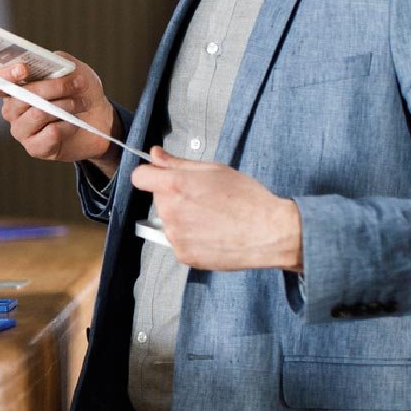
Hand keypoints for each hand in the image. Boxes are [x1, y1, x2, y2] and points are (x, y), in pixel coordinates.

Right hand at [0, 55, 117, 164]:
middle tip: (78, 83)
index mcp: (13, 89)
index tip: (24, 69)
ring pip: (37, 114)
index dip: (3, 76)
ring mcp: (21, 130)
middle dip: (53, 87)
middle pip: (20, 97)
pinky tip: (74, 124)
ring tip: (80, 103)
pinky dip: (68, 125)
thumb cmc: (81, 92)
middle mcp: (12, 111)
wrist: (101, 120)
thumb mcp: (73, 68)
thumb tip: (46, 62)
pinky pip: (50, 133)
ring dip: (65, 105)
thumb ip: (56, 60)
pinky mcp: (35, 148)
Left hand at [128, 149, 302, 271]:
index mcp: (175, 186)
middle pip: (159, 199)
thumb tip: (155, 154)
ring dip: (183, 219)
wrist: (270, 232)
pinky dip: (191, 239)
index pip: (140, 177)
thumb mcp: (214, 170)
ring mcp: (175, 237)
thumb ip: (178, 163)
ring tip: (212, 218)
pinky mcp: (184, 256)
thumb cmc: (247, 198)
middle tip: (204, 198)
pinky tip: (213, 234)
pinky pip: (179, 242)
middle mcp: (170, 212)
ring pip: (169, 222)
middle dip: (175, 196)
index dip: (152, 174)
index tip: (163, 177)